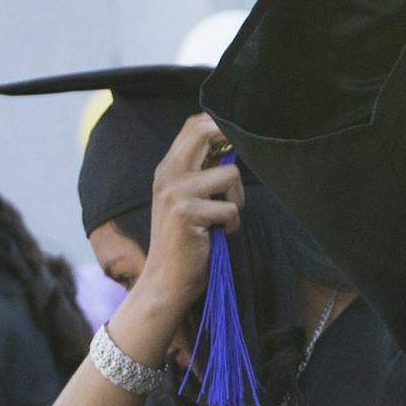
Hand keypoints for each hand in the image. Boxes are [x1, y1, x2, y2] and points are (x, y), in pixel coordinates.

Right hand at [132, 113, 242, 312]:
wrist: (165, 280)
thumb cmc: (186, 241)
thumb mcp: (189, 200)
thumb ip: (204, 173)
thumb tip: (234, 147)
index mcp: (168, 168)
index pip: (194, 125)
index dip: (221, 125)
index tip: (239, 142)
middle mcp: (168, 174)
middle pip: (206, 132)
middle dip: (233, 144)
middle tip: (238, 172)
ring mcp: (175, 192)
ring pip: (230, 176)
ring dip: (236, 200)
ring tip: (221, 219)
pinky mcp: (186, 213)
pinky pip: (231, 209)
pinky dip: (231, 225)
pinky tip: (216, 235)